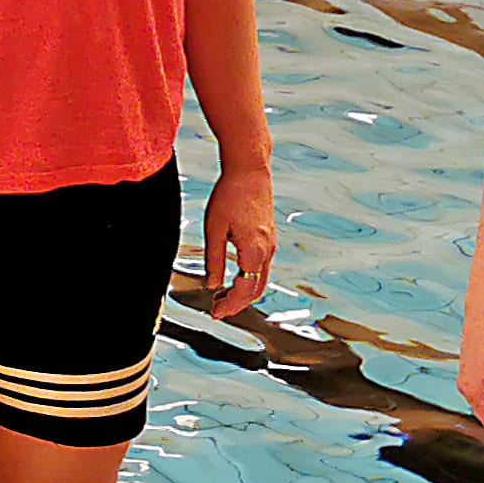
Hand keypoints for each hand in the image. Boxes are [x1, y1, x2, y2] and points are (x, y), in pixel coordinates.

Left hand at [203, 165, 276, 319]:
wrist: (249, 169)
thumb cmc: (230, 194)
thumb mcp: (214, 228)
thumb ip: (214, 260)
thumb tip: (213, 285)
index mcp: (254, 250)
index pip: (245, 290)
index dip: (230, 305)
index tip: (216, 313)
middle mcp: (267, 249)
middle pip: (257, 289)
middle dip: (238, 303)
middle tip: (217, 308)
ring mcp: (271, 242)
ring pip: (261, 278)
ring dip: (243, 291)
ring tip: (221, 294)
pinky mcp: (269, 235)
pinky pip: (262, 265)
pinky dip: (250, 277)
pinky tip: (234, 274)